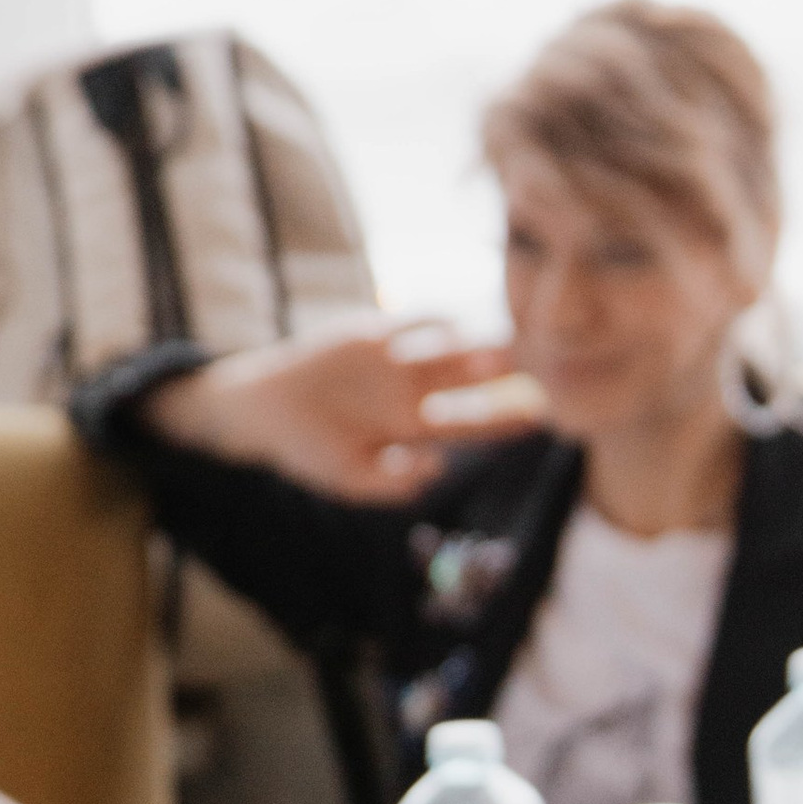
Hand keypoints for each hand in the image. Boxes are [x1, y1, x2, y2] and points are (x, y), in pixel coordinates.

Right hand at [143, 313, 533, 503]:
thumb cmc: (310, 450)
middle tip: (531, 370)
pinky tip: (459, 322)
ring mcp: (395, 358)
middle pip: (469, 380)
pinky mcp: (372, 331)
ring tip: (501, 347)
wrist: (264, 409)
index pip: (472, 423)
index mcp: (416, 428)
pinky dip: (434, 320)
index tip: (538, 417)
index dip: (504, 420)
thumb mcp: (347, 479)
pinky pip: (411, 320)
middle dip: (499, 375)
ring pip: (448, 347)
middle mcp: (415, 390)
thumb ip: (390, 483)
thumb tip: (434, 468)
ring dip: (475, 345)